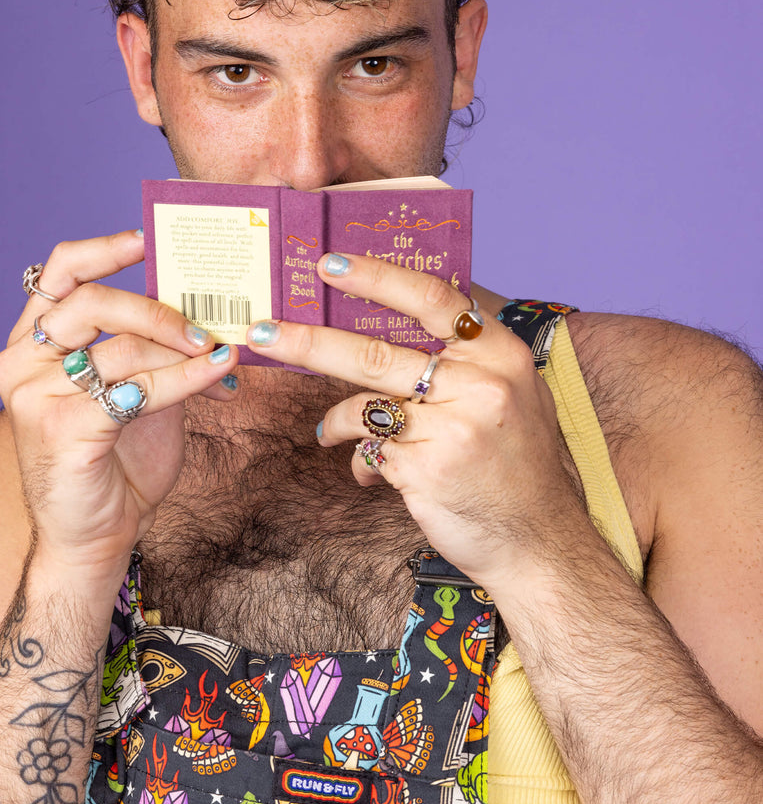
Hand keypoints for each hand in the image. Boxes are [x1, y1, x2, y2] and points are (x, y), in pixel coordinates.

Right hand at [0, 230, 238, 578]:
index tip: (148, 240)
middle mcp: (22, 363)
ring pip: (120, 346)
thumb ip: (154, 351)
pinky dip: (188, 378)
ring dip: (184, 348)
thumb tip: (213, 315)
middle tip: (205, 324)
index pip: (58, 276)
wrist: (96, 534)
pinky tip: (220, 376)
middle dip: (157, 308)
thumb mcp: (134, 390)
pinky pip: (138, 388)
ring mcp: (36, 396)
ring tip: (225, 353)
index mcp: (33, 344)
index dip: (102, 249)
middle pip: (91, 302)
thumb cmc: (116, 459)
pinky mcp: (62, 429)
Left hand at [245, 253, 586, 592]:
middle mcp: (479, 383)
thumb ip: (463, 361)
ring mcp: (453, 427)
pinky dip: (362, 460)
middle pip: (375, 354)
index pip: (432, 298)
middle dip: (308, 343)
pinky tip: (369, 471)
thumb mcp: (509, 393)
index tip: (329, 264)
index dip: (377, 277)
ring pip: (364, 406)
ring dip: (333, 420)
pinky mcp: (427, 469)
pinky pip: (370, 451)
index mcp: (500, 353)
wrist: (539, 538)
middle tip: (263, 333)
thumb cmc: (516, 462)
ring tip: (325, 431)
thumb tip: (391, 333)